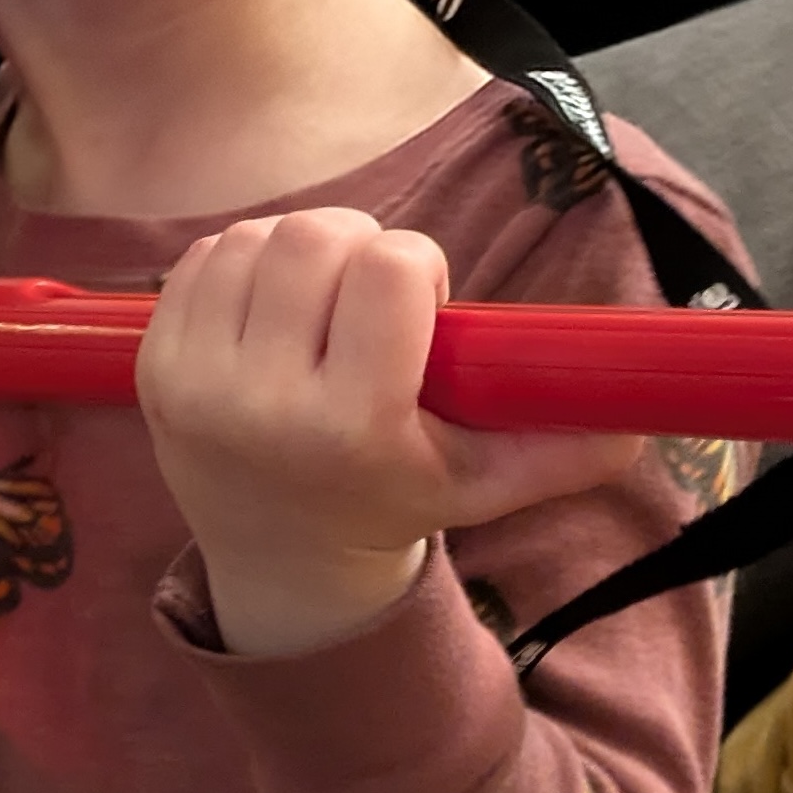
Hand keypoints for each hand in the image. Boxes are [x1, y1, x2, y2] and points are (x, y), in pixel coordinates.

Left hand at [137, 208, 639, 657]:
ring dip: (300, 252)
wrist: (278, 556)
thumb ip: (564, 448)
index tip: (422, 307)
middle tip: (370, 297)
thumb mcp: (484, 483)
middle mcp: (259, 404)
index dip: (417, 268)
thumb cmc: (394, 498)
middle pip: (316, 238)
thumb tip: (642, 420)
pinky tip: (272, 310)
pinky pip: (205, 255)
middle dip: (358, 247)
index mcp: (349, 427)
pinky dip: (244, 262)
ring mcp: (194, 382)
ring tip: (321, 306)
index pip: (387, 269)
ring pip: (258, 236)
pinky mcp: (150, 364)